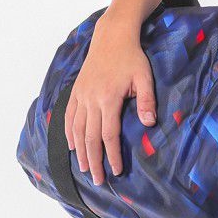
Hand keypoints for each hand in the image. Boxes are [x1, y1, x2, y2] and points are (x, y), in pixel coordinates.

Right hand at [64, 20, 157, 185]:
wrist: (112, 36)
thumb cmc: (132, 57)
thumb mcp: (144, 76)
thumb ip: (146, 100)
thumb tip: (149, 123)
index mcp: (109, 98)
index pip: (109, 134)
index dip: (112, 155)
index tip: (116, 171)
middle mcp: (91, 100)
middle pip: (90, 138)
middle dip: (95, 161)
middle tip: (99, 180)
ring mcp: (81, 95)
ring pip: (77, 130)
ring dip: (81, 152)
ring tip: (86, 169)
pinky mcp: (76, 91)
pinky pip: (68, 116)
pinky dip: (69, 133)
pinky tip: (73, 146)